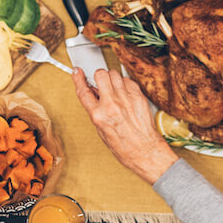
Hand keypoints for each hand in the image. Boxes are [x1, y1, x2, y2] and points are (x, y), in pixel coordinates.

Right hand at [73, 69, 177, 184]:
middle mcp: (112, 105)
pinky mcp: (138, 97)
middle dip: (99, 77)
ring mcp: (126, 99)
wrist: (145, 151)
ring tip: (114, 89)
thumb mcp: (101, 130)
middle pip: (101, 75)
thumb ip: (95, 110)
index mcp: (99, 115)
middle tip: (101, 83)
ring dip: (112, 79)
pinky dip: (125, 84)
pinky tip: (125, 93)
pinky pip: (128, 80)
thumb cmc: (124, 146)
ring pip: (114, 74)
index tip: (77, 72)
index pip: (83, 91)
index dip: (78, 78)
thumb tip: (93, 95)